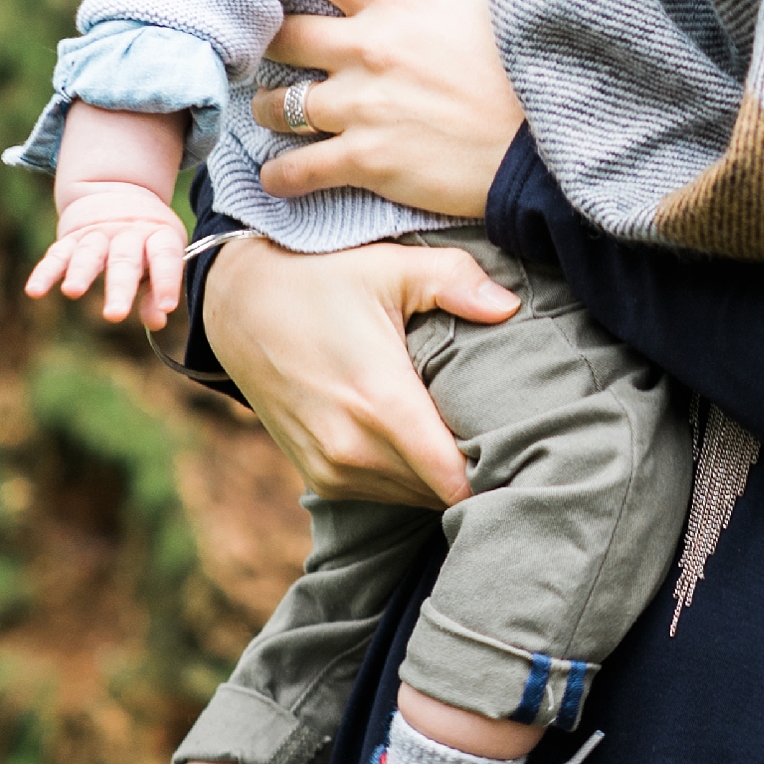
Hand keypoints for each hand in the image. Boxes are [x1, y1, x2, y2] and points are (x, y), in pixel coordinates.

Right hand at [28, 181, 188, 328]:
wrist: (118, 192)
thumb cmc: (146, 240)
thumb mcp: (162, 255)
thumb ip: (157, 289)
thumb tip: (158, 321)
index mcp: (158, 235)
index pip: (165, 257)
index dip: (167, 280)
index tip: (167, 306)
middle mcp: (127, 234)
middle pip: (124, 261)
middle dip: (119, 289)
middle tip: (115, 315)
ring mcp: (97, 235)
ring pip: (89, 254)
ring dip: (80, 273)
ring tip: (72, 292)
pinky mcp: (71, 239)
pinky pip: (57, 255)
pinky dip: (45, 272)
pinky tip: (35, 291)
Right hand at [200, 233, 519, 505]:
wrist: (237, 306)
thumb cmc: (319, 280)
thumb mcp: (389, 266)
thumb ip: (455, 280)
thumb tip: (509, 306)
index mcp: (380, 403)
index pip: (456, 479)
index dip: (496, 470)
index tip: (526, 448)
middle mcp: (353, 450)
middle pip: (442, 493)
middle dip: (478, 472)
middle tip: (510, 438)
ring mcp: (331, 470)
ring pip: (415, 497)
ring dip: (443, 477)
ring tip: (471, 437)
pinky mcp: (319, 477)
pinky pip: (385, 493)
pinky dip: (410, 477)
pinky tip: (428, 441)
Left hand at [248, 0, 527, 219]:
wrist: (552, 145)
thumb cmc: (532, 67)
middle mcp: (368, 46)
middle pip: (282, 34)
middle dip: (270, 43)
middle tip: (267, 53)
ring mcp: (362, 105)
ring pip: (278, 105)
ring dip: (271, 111)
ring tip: (274, 114)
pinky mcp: (366, 160)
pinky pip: (297, 169)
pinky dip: (281, 175)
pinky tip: (277, 177)